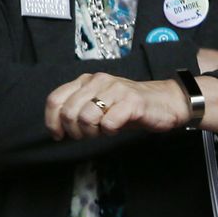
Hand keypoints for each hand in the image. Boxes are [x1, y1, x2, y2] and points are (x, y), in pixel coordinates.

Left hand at [45, 72, 190, 139]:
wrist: (165, 102)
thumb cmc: (128, 106)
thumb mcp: (98, 103)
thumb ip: (78, 108)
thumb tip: (57, 126)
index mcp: (86, 81)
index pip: (55, 99)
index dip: (52, 121)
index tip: (58, 135)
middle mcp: (98, 81)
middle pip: (68, 112)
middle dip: (75, 131)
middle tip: (88, 135)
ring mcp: (115, 90)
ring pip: (85, 117)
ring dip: (92, 132)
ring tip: (104, 131)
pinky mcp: (131, 102)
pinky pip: (108, 123)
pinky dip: (110, 131)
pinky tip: (117, 128)